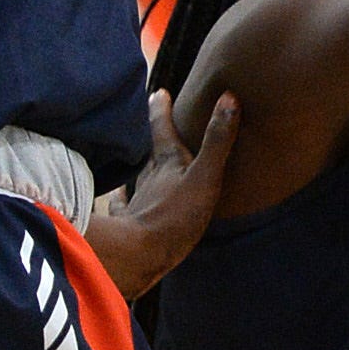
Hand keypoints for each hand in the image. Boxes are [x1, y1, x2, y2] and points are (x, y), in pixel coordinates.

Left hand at [85, 87, 238, 301]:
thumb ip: (218, 141)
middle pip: (150, 152)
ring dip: (139, 167)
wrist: (138, 257)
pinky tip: (119, 195)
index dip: (161, 110)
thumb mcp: (205, 177)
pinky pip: (123, 207)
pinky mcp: (128, 225)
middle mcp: (149, 179)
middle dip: (152, 136)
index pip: (163, 130)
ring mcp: (138, 202)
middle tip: (151, 120)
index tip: (158, 92)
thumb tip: (229, 98)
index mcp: (167, 165)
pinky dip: (121, 199)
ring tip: (139, 158)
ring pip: (138, 178)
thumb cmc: (175, 216)